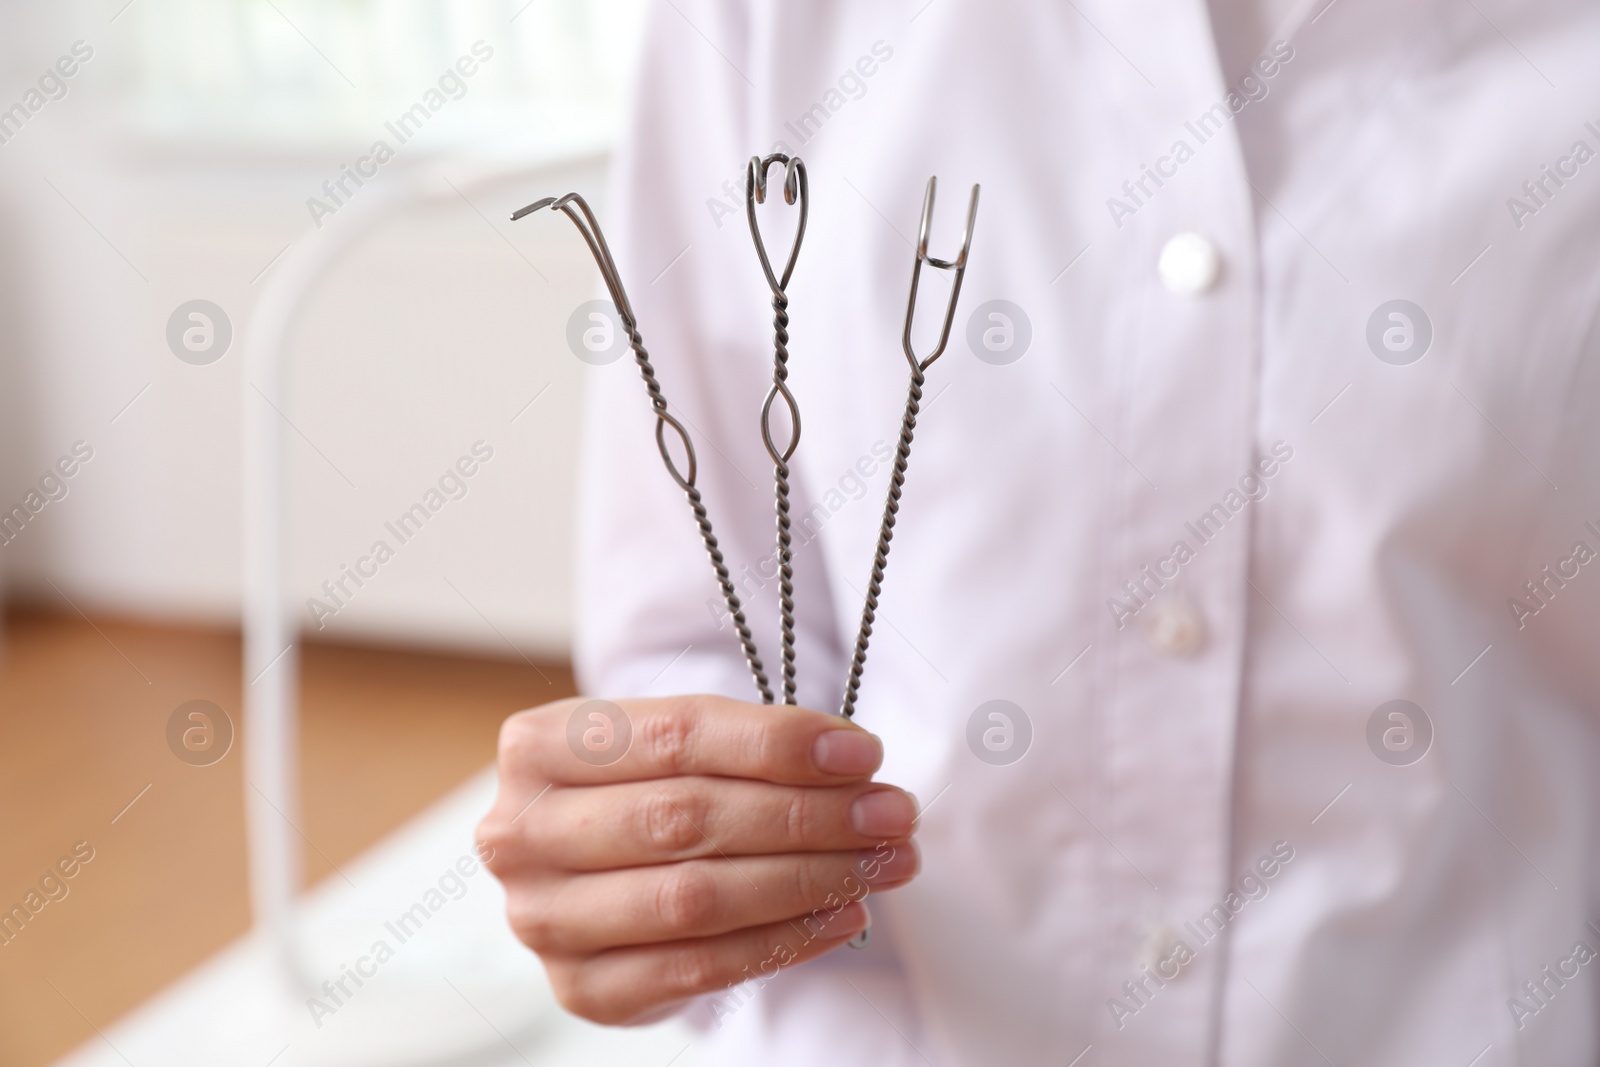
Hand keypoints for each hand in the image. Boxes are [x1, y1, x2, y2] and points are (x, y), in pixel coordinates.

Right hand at [477, 694, 919, 1024]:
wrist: (594, 870)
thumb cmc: (648, 789)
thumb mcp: (676, 742)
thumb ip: (748, 743)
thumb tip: (851, 759)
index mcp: (539, 746)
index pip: (675, 736)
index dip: (776, 745)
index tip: (862, 754)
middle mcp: (520, 832)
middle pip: (685, 818)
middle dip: (806, 815)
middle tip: (891, 813)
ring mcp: (543, 919)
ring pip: (694, 896)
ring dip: (807, 879)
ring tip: (882, 862)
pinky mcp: (581, 987)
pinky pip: (697, 968)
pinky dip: (782, 941)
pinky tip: (841, 916)